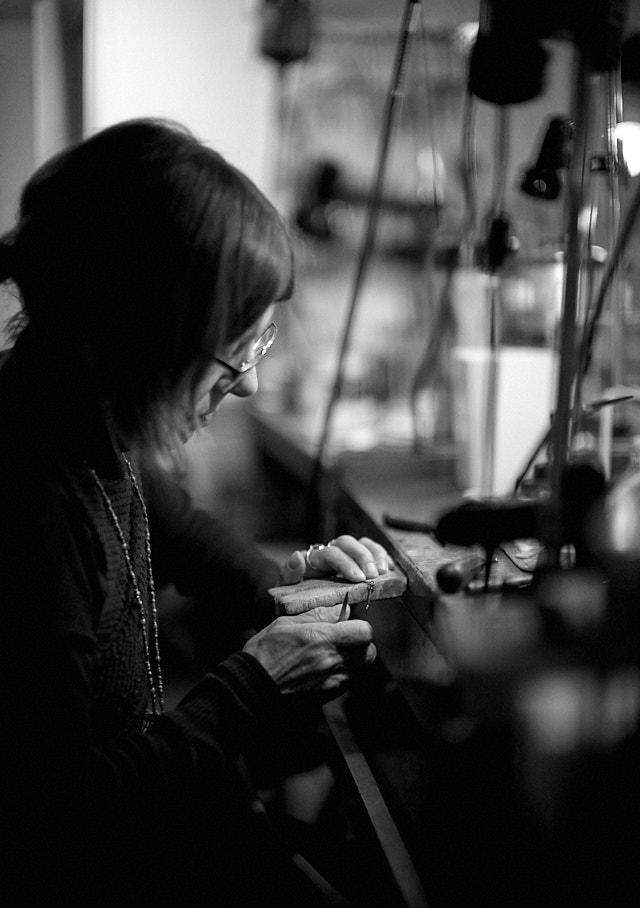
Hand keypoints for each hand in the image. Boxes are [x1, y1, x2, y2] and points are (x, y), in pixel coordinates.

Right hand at [243, 604, 375, 694]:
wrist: (253, 685)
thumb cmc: (266, 651)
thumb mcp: (287, 622)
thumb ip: (318, 614)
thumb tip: (341, 610)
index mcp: (323, 639)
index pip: (364, 632)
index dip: (360, 626)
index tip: (349, 624)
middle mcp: (332, 661)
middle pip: (369, 652)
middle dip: (362, 643)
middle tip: (346, 638)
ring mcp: (331, 681)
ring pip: (361, 668)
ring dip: (354, 658)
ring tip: (334, 653)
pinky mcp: (327, 695)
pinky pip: (347, 681)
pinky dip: (343, 673)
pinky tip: (325, 668)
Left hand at [279, 535, 394, 584]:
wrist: (298, 600)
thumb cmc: (294, 594)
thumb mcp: (287, 587)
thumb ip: (290, 574)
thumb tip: (298, 558)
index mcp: (314, 558)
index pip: (331, 553)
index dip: (346, 563)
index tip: (358, 578)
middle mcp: (331, 551)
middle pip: (348, 543)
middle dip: (363, 557)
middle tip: (373, 575)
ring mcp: (346, 555)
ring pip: (362, 543)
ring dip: (375, 555)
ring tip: (383, 571)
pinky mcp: (359, 562)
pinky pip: (373, 551)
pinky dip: (383, 557)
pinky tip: (389, 569)